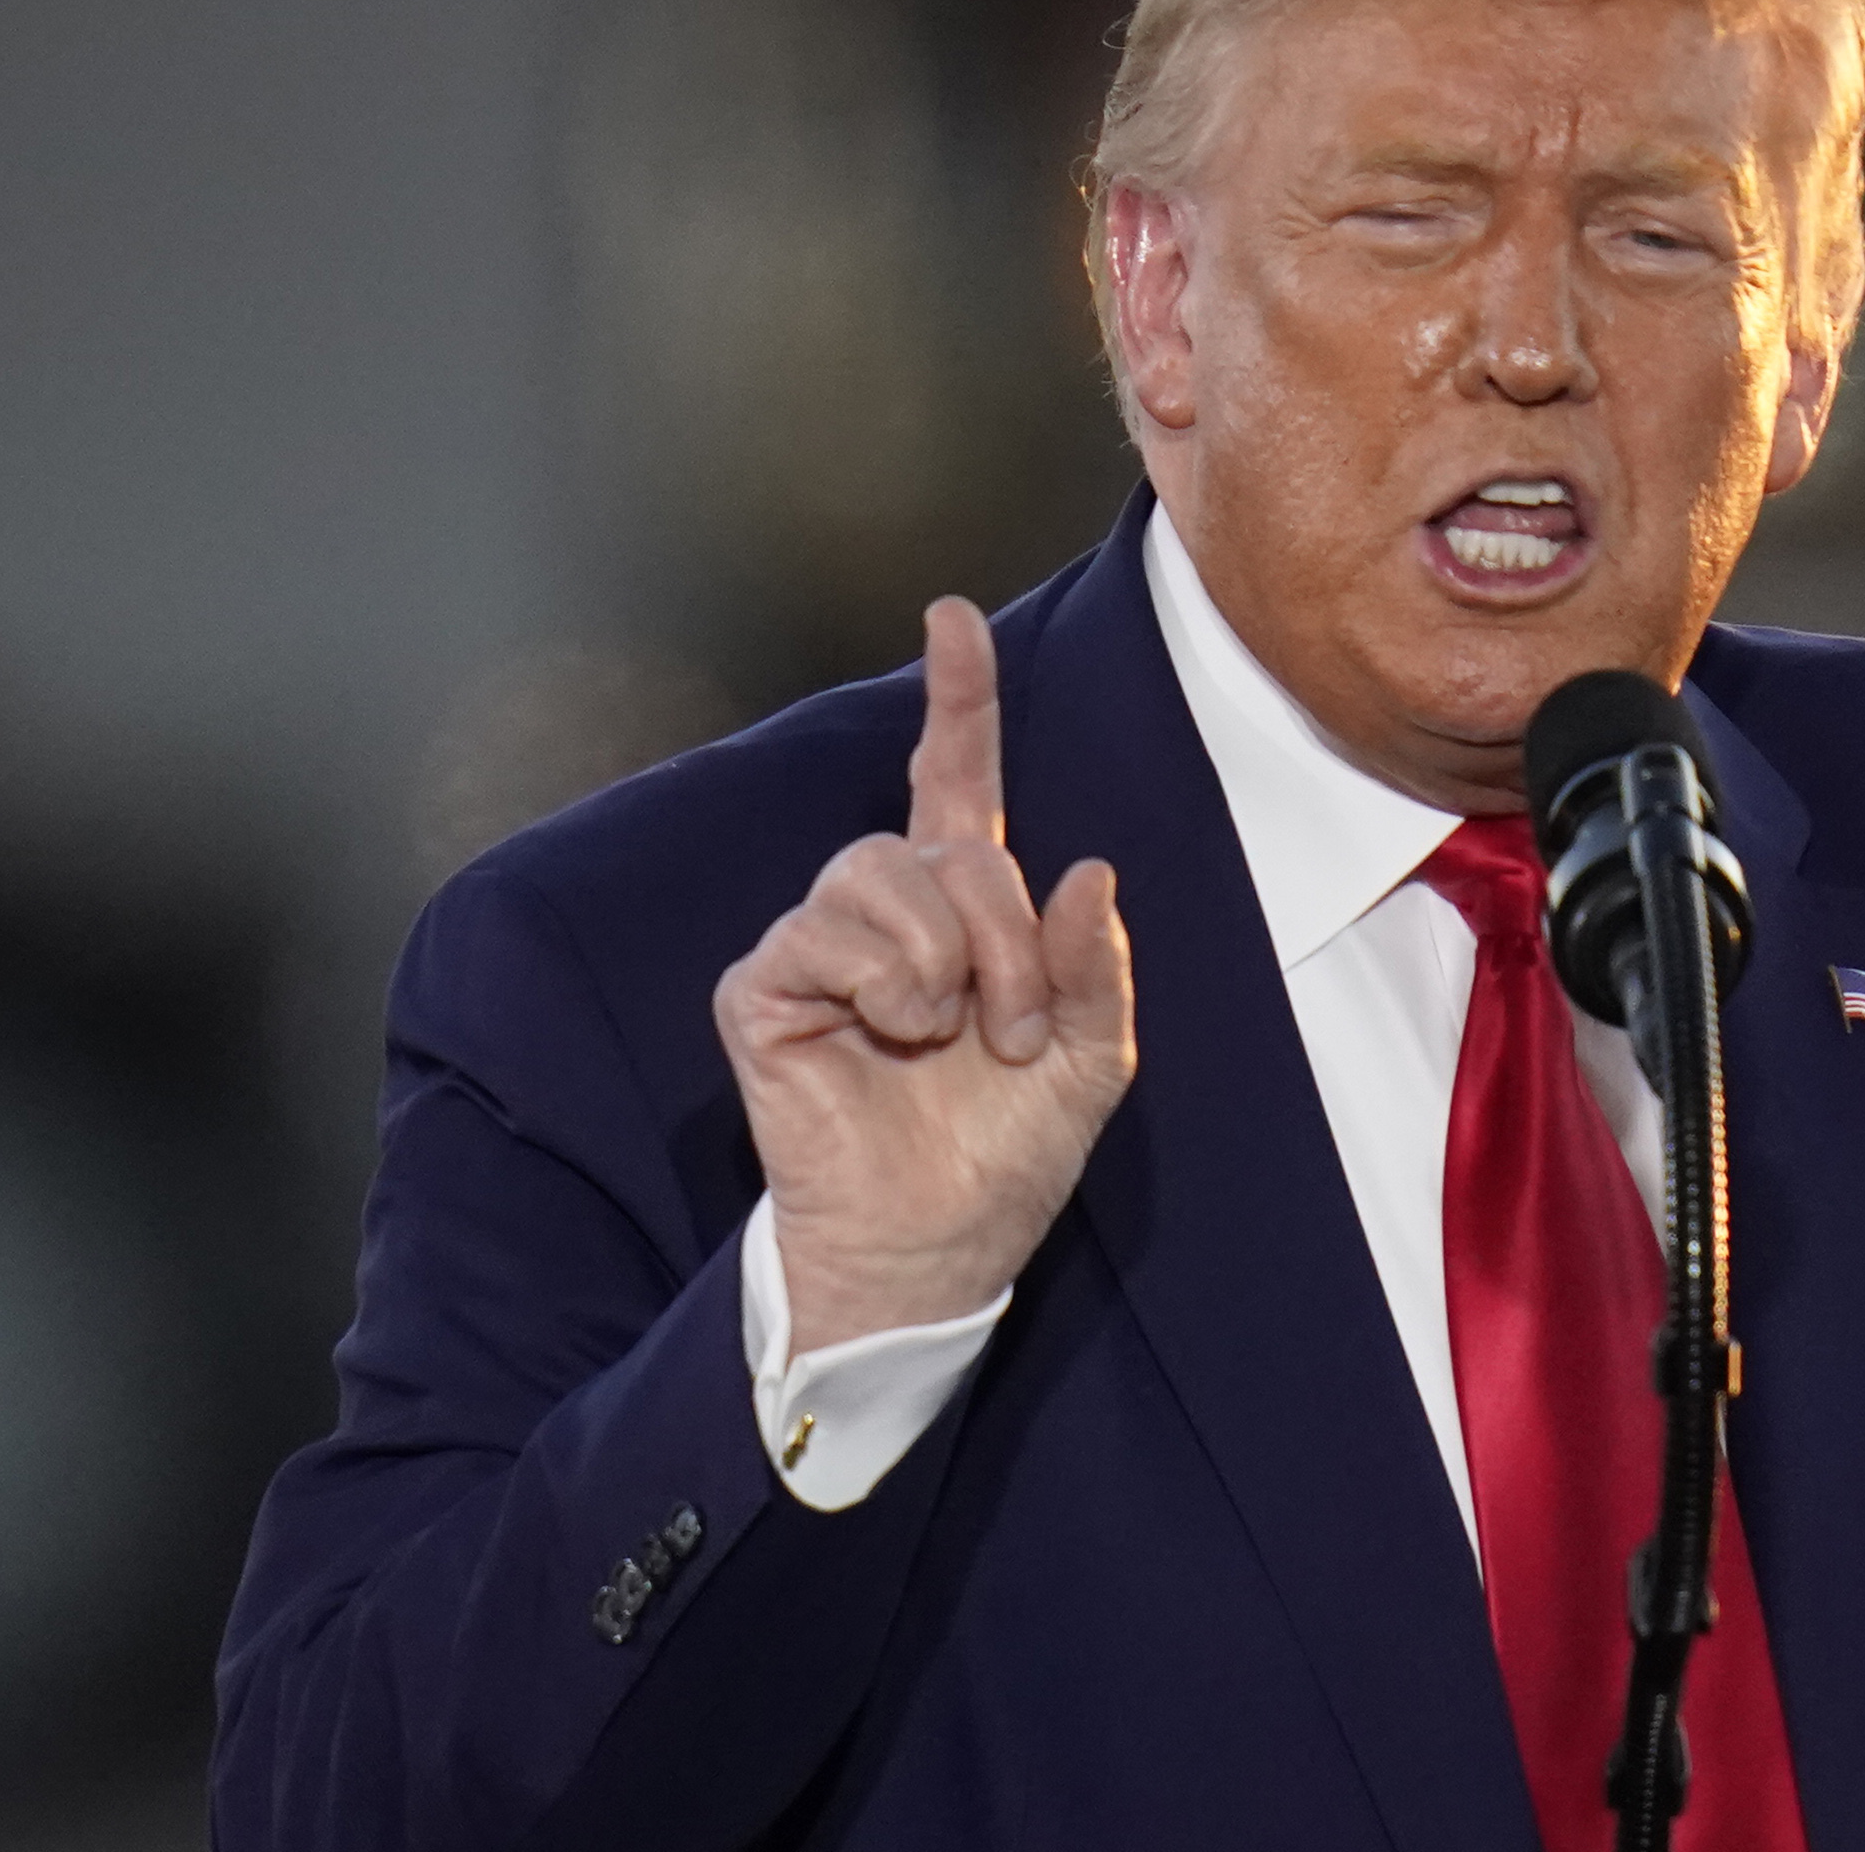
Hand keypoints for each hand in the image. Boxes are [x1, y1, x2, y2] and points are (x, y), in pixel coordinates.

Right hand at [715, 597, 1135, 1352]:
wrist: (940, 1246)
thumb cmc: (1007, 1155)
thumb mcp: (1092, 1059)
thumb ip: (1098, 967)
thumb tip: (1089, 869)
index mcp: (968, 912)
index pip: (955, 780)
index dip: (957, 699)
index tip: (952, 619)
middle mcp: (889, 911)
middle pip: (947, 843)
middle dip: (1005, 932)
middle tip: (1014, 1026)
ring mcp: (821, 945)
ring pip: (879, 873)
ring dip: (945, 958)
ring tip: (950, 1034)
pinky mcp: (766, 989)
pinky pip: (817, 932)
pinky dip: (879, 980)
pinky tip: (892, 1034)